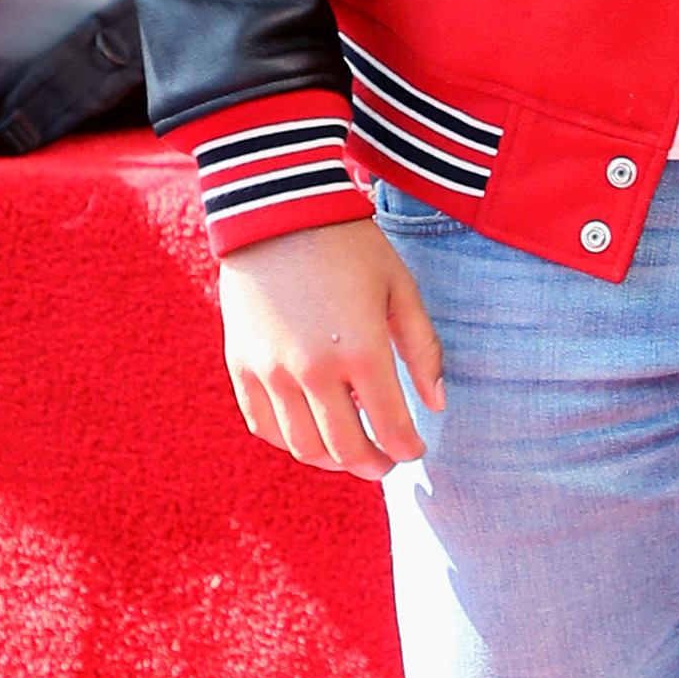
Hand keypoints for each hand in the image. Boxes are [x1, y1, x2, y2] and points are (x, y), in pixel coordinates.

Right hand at [218, 220, 443, 476]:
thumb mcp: (400, 290)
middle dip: (372, 465)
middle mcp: (313, 369)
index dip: (408, 449)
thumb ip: (423, 351)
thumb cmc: (350, 248)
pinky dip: (290, 441)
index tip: (415, 450)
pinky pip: (264, 426)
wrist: (278, 212)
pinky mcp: (241, 365)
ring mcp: (271, 371)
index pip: (391, 428)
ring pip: (302, 448)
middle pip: (345, 450)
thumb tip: (437, 405)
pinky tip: (310, 431)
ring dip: (331, 460)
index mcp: (362, 351)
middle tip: (385, 462)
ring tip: (349, 450)